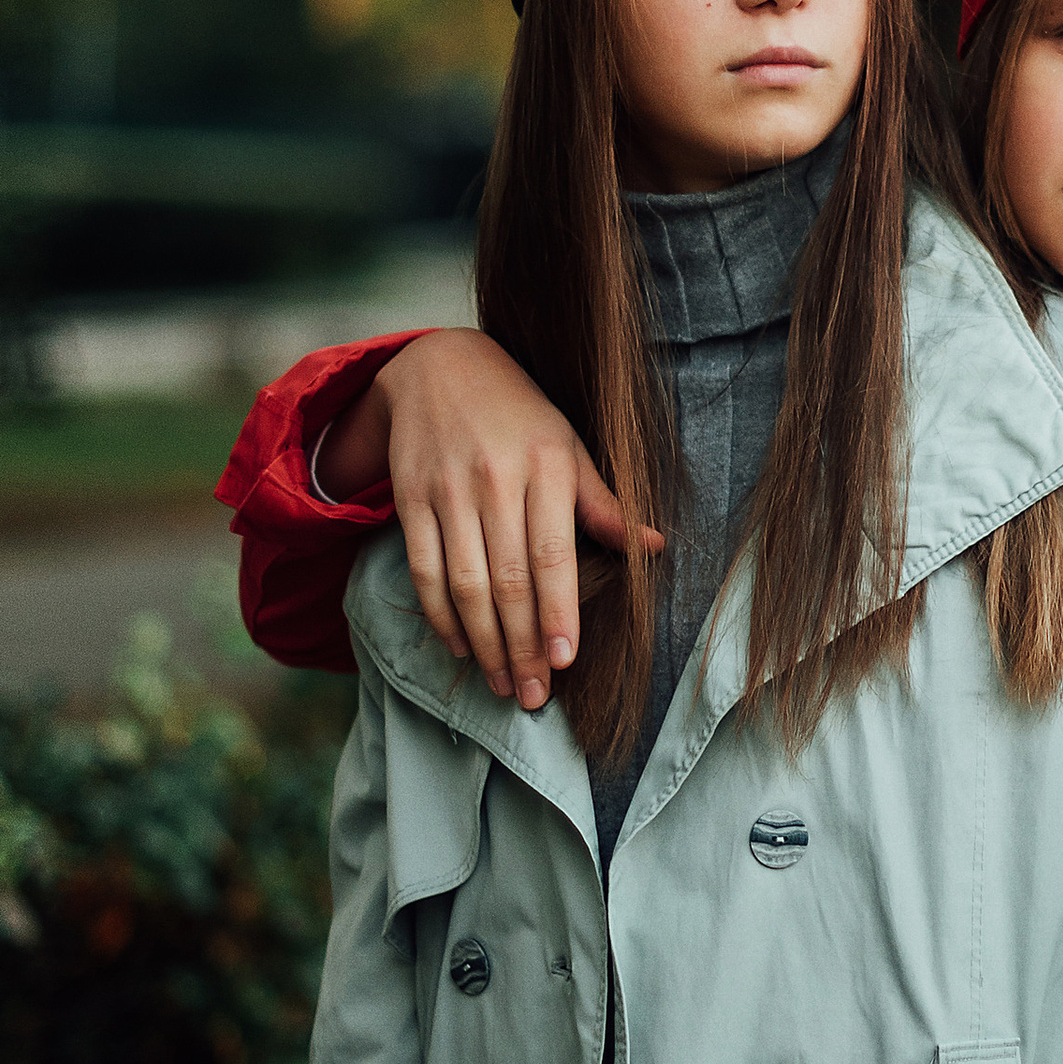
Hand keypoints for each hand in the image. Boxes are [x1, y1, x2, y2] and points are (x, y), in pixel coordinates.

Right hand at [321, 329, 660, 707]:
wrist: (439, 367)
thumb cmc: (520, 416)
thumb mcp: (570, 447)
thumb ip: (604, 503)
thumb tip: (654, 547)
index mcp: (546, 466)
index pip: (551, 553)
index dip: (557, 611)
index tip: (565, 660)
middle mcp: (494, 479)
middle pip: (507, 579)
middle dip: (521, 645)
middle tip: (535, 696)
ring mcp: (447, 489)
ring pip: (463, 582)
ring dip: (483, 643)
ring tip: (502, 684)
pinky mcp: (408, 498)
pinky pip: (423, 569)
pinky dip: (439, 615)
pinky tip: (459, 647)